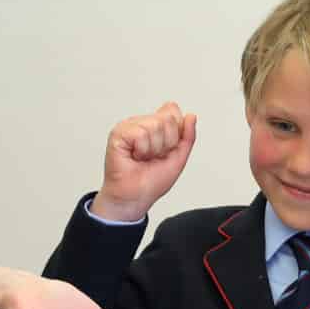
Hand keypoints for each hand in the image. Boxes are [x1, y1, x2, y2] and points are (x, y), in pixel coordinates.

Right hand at [96, 103, 196, 221]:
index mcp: (155, 125)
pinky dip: (142, 150)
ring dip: (153, 149)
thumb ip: (187, 136)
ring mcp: (129, 126)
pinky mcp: (118, 133)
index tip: (165, 151)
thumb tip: (191, 115)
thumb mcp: (178, 157)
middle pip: (167, 119)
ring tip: (143, 158)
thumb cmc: (151, 181)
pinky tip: (134, 156)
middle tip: (152, 157)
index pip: (173, 110)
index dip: (175, 134)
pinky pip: (141, 134)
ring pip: (155, 125)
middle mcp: (141, 122)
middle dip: (166, 144)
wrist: (135, 198)